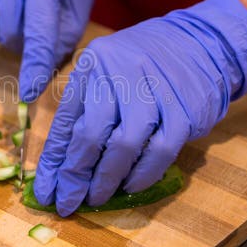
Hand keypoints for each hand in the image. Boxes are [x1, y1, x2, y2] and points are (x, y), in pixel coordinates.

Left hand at [33, 0, 246, 215]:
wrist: (200, 44)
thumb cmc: (141, 69)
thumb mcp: (105, 77)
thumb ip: (82, 114)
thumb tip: (58, 169)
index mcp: (92, 66)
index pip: (65, 121)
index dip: (54, 163)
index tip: (47, 194)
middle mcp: (119, 72)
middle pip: (90, 133)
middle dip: (77, 175)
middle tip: (71, 202)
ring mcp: (154, 89)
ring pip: (125, 145)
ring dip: (109, 179)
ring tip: (99, 197)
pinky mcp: (184, 108)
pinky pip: (160, 150)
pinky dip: (143, 174)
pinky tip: (132, 185)